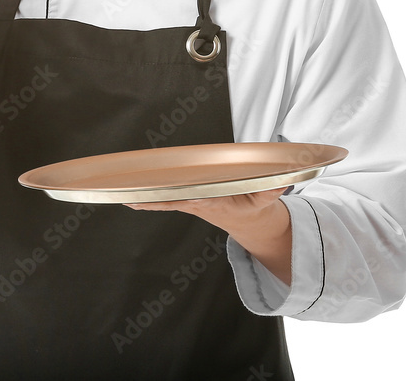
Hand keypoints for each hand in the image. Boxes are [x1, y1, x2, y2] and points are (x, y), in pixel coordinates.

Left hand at [125, 187, 292, 284]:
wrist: (252, 226)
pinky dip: (148, 200)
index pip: (199, 197)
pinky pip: (165, 200)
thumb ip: (272, 189)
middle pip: (173, 199)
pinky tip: (129, 199)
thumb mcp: (267, 200)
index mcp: (217, 201)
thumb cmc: (257, 208)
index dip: (185, 196)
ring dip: (145, 199)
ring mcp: (192, 203)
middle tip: (131, 196)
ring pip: (165, 200)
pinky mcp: (189, 201)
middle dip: (154, 198)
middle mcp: (200, 203)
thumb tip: (283, 179)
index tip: (172, 194)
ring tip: (122, 196)